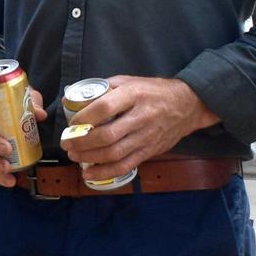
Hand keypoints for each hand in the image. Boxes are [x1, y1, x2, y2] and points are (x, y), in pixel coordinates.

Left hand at [60, 75, 213, 176]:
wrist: (188, 105)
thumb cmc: (154, 91)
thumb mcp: (131, 81)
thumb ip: (105, 89)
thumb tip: (74, 100)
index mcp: (134, 95)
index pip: (105, 107)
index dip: (85, 117)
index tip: (72, 123)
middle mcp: (141, 117)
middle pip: (107, 135)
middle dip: (82, 142)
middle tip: (67, 143)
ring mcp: (147, 137)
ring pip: (114, 153)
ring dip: (89, 158)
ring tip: (74, 155)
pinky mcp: (150, 151)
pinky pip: (125, 166)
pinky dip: (105, 172)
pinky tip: (89, 173)